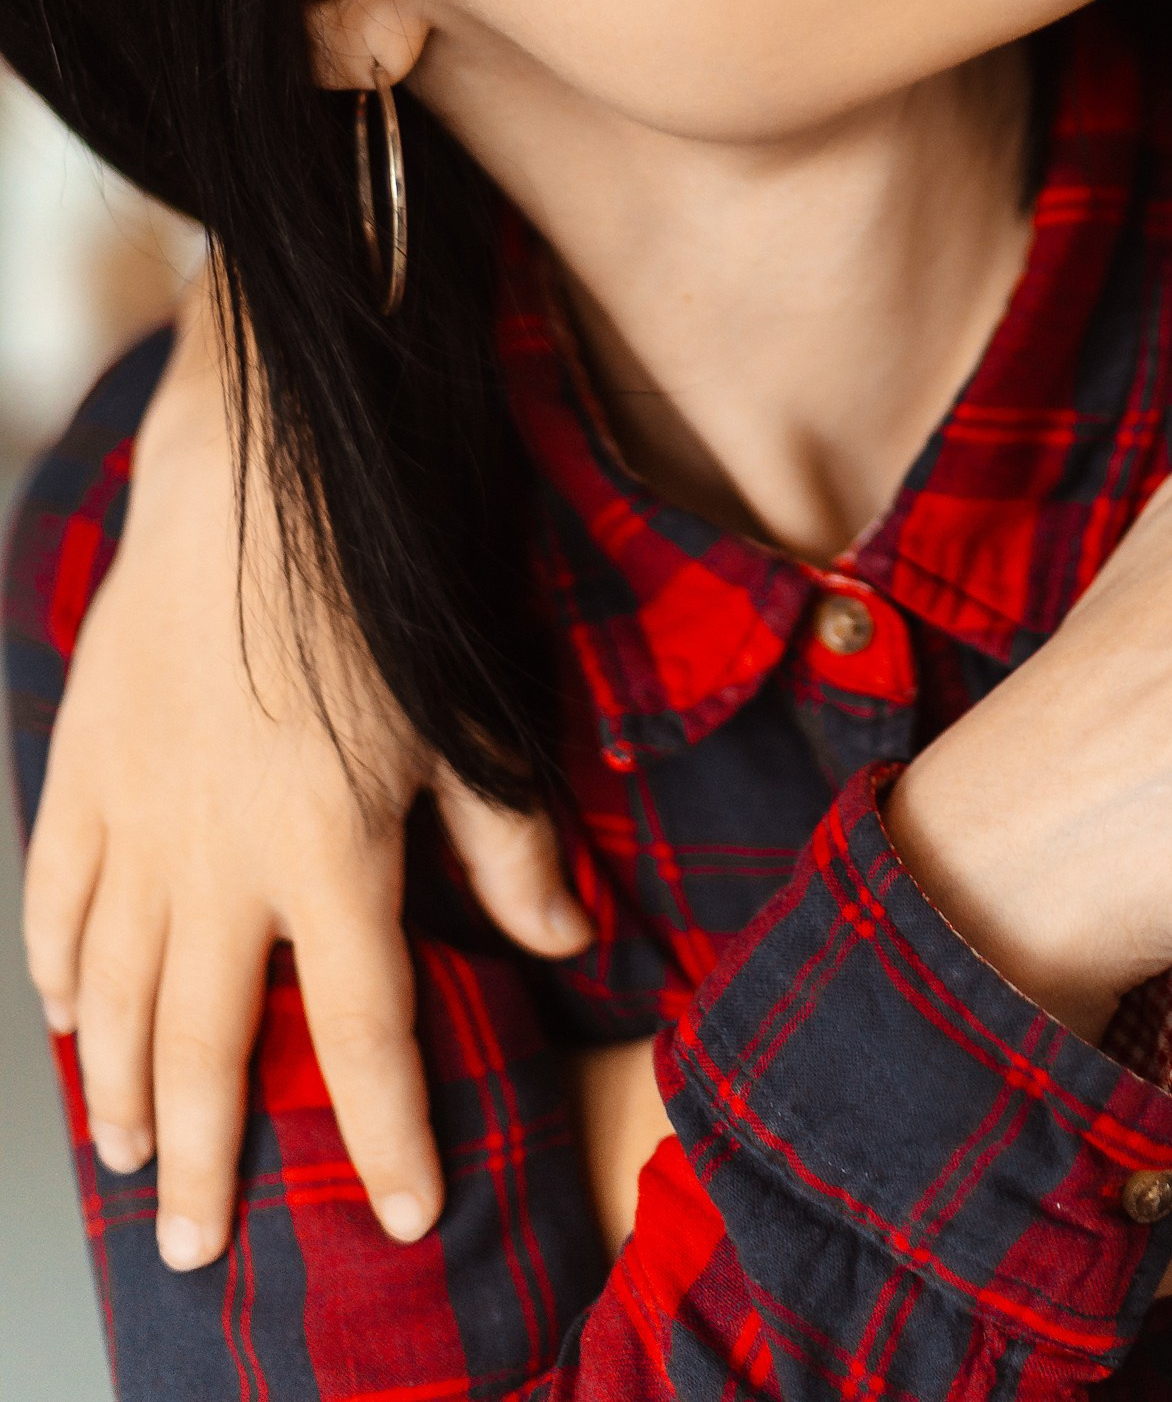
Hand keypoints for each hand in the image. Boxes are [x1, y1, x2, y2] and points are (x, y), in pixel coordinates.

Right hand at [21, 280, 591, 1272]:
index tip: (410, 1218)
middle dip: (203, 1161)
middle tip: (197, 1249)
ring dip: (118, 1087)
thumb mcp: (473, 717)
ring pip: (112, 993)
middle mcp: (220, 861)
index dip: (389, 1135)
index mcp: (330, 856)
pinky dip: (57, 970)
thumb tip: (563, 942)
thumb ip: (511, 839)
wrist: (255, 474)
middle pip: (203, 1049)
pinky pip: (54, 898)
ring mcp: (138, 818)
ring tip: (127, 1159)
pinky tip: (68, 1016)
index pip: (361, 1035)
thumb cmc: (382, 590)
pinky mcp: (83, 766)